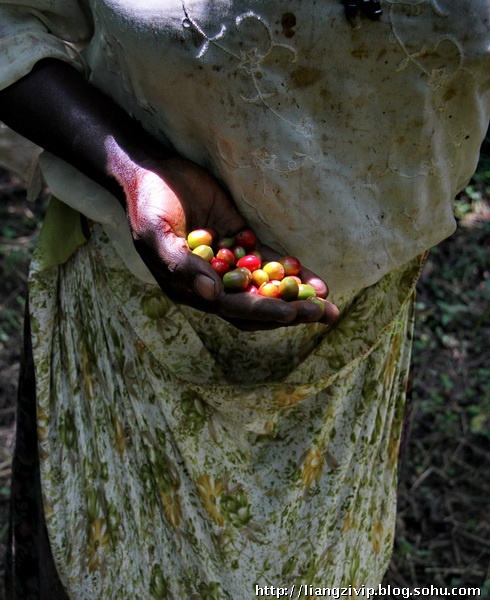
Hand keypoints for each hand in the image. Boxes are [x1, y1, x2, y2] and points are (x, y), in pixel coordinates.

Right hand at [116, 155, 339, 329]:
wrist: (153, 174)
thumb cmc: (148, 206)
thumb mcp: (156, 234)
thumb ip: (180, 266)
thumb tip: (211, 295)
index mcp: (192, 290)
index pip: (232, 308)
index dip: (261, 311)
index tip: (290, 313)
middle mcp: (213, 284)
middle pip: (256, 305)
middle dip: (290, 311)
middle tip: (323, 313)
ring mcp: (230, 264)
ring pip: (268, 288)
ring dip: (297, 297)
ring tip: (328, 303)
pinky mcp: (241, 242)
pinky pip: (270, 261)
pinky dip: (292, 272)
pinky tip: (317, 280)